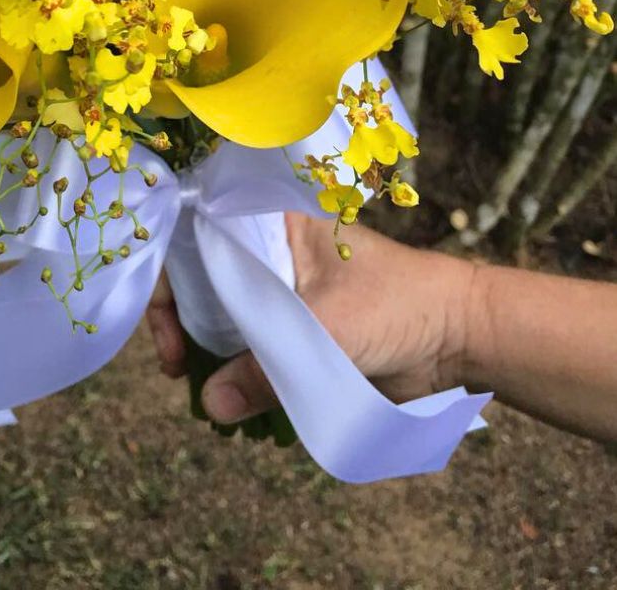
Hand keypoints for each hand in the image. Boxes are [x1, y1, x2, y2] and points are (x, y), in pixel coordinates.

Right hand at [146, 213, 477, 425]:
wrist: (459, 338)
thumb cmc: (397, 305)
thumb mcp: (326, 328)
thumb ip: (266, 367)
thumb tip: (213, 404)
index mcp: (274, 220)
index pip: (199, 232)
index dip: (171, 273)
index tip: (166, 325)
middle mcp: (270, 251)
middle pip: (202, 279)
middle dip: (181, 321)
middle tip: (175, 365)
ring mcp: (282, 292)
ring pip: (222, 317)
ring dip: (205, 352)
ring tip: (200, 388)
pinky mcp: (296, 331)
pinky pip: (250, 349)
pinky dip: (235, 372)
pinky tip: (229, 398)